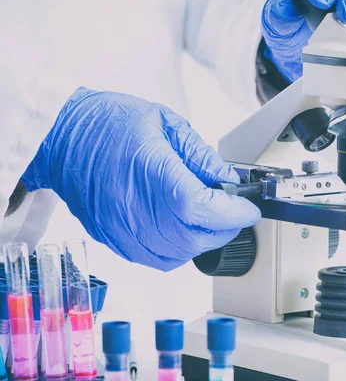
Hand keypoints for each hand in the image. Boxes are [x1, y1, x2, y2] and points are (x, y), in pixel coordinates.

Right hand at [22, 88, 260, 270]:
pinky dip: (179, 250)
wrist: (62, 135)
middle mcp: (136, 207)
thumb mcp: (165, 123)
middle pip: (195, 238)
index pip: (203, 208)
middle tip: (235, 213)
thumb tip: (228, 179)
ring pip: (178, 255)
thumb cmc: (108, 123)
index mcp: (153, 174)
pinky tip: (183, 230)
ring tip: (211, 220)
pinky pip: (156, 259)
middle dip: (225, 229)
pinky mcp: (113, 238)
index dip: (233, 213)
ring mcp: (122, 228)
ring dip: (203, 241)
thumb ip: (201, 155)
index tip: (248, 208)